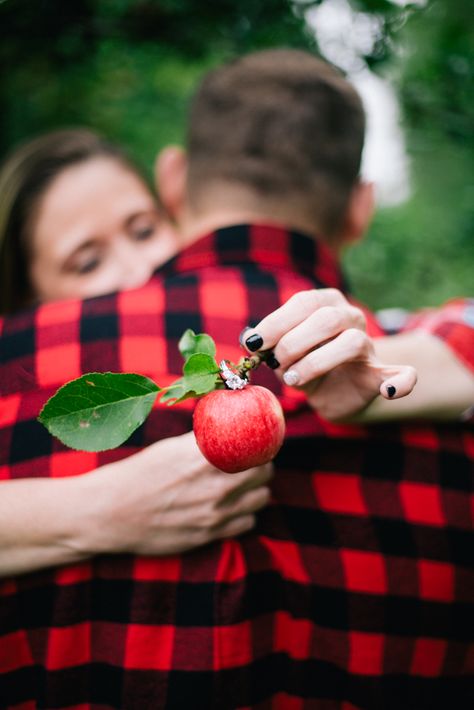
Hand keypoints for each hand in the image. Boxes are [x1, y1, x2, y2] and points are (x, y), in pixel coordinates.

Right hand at [86, 432, 272, 555]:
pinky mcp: (209, 536)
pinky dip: (244, 513)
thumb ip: (204, 442)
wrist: (108, 513)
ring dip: (256, 489)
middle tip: (252, 460)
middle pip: (264, 471)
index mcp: (205, 457)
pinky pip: (247, 523)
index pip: (255, 445)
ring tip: (242, 483)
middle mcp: (215, 485)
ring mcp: (214, 514)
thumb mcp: (171, 448)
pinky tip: (231, 506)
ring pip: (261, 498)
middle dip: (261, 463)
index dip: (261, 441)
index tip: (260, 438)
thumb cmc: (137, 474)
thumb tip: (228, 429)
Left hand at [242, 289, 416, 420]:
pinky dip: (400, 381)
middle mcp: (351, 317)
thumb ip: (270, 345)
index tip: (253, 343)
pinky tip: (389, 391)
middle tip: (276, 363)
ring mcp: (369, 346)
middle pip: (327, 318)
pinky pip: (402, 375)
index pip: (304, 302)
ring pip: (351, 342)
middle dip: (294, 342)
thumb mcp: (283, 353)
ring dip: (316, 361)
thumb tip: (249, 339)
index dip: (276, 322)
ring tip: (293, 379)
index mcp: (326, 303)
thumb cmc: (303, 364)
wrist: (333, 393)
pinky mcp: (381, 375)